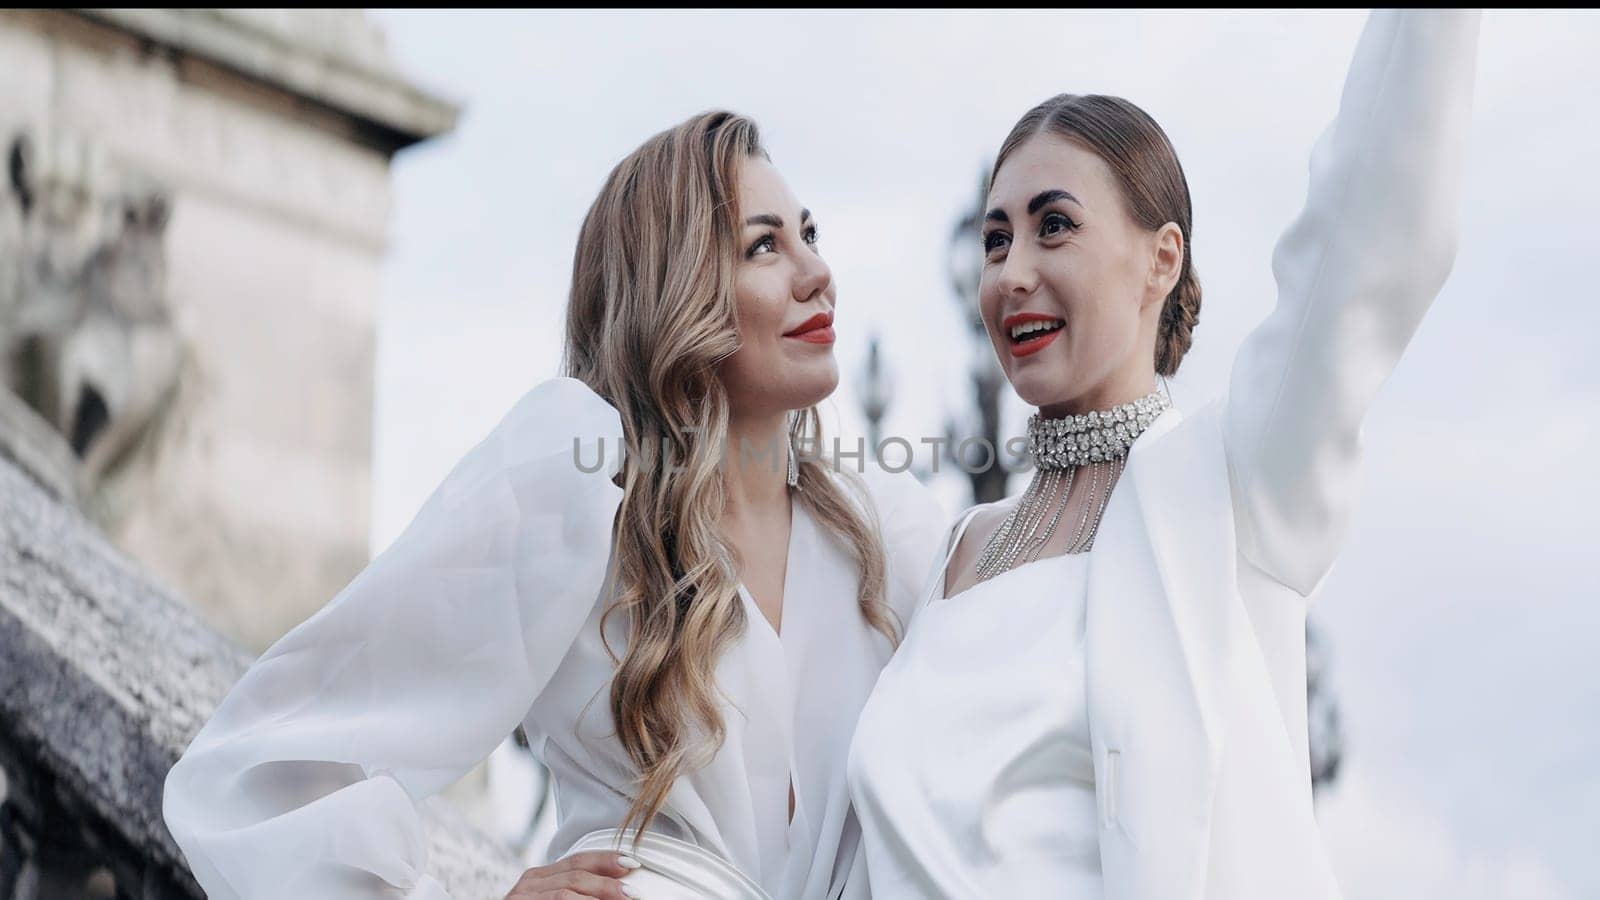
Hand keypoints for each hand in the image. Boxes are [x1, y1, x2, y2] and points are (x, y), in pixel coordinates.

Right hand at [503, 850, 642, 898]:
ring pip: (567, 891)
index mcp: (539, 878)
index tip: (633, 863)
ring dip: (599, 896)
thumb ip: (576, 896)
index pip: (577, 861)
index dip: (606, 860)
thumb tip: (618, 893)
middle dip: (608, 883)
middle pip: (575, 874)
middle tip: (634, 893)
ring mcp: (521, 897)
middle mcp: (529, 884)